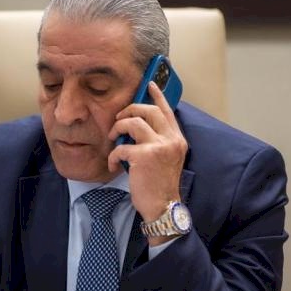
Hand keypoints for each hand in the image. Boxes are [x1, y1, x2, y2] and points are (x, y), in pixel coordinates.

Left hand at [108, 82, 187, 242]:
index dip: (157, 95)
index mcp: (177, 139)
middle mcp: (171, 140)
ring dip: (118, 129)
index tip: (149, 83)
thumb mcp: (166, 160)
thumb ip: (158, 142)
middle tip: (118, 119)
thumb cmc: (160, 186)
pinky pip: (121, 147)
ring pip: (133, 122)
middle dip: (128, 110)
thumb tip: (137, 127)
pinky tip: (114, 166)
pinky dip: (113, 156)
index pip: (168, 110)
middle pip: (148, 110)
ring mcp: (159, 147)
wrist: (163, 208)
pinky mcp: (144, 156)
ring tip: (113, 141)